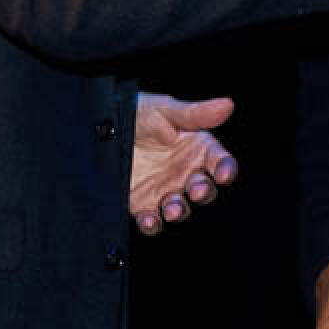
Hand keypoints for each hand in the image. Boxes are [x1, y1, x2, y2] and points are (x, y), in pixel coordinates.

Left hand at [129, 93, 238, 234]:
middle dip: (204, 192)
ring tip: (172, 208)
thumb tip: (227, 105)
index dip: (225, 168)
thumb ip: (195, 113)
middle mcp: (184, 171)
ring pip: (181, 208)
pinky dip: (153, 224)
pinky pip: (152, 219)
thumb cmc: (136, 112)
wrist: (101, 129)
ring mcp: (164, 190)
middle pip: (204, 189)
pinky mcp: (143, 204)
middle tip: (197, 190)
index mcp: (196, 148)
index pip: (219, 161)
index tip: (223, 173)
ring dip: (179, 210)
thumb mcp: (164, 109)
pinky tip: (150, 219)